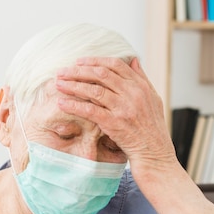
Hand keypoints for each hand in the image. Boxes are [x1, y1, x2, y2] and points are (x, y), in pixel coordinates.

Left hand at [55, 57, 177, 179]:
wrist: (155, 154)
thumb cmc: (152, 129)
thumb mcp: (153, 99)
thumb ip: (142, 79)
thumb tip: (133, 60)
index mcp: (140, 86)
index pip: (115, 64)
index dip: (95, 61)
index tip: (79, 61)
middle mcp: (133, 94)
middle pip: (101, 74)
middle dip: (79, 71)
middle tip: (62, 71)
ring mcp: (123, 108)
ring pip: (94, 90)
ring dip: (73, 85)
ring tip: (58, 84)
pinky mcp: (114, 124)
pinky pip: (90, 110)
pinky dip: (74, 105)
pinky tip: (62, 103)